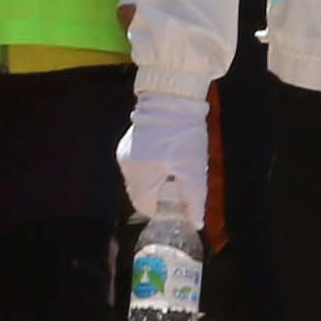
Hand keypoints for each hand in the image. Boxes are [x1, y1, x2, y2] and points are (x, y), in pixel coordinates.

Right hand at [123, 94, 210, 230]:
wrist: (171, 99)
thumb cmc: (183, 133)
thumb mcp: (193, 168)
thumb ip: (194, 198)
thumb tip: (196, 222)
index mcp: (141, 176)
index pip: (145, 206)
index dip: (162, 211)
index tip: (178, 207)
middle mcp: (127, 168)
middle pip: (140, 194)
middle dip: (158, 198)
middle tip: (179, 191)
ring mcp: (124, 155)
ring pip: (137, 181)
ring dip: (153, 183)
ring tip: (174, 174)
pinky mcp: (126, 145)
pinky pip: (136, 167)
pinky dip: (148, 170)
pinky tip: (164, 161)